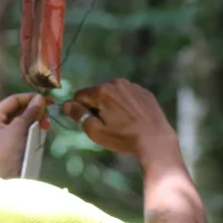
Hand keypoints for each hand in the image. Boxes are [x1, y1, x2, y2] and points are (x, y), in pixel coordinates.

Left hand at [0, 93, 50, 178]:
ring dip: (33, 123)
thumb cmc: (4, 153)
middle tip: (47, 120)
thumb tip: (40, 98)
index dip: (31, 99)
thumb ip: (29, 113)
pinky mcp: (5, 148)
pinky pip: (19, 134)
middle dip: (34, 113)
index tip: (48, 101)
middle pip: (16, 111)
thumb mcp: (18, 130)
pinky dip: (29, 133)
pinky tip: (39, 136)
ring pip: (19, 123)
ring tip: (45, 128)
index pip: (13, 100)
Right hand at [61, 79, 177, 156]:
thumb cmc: (123, 137)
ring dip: (111, 105)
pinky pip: (128, 96)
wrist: (155, 140)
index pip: (79, 96)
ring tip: (121, 123)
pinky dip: (126, 105)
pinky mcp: (145, 92)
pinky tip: (132, 119)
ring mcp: (133, 86)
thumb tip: (66, 104)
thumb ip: (78, 114)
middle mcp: (116, 82)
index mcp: (102, 90)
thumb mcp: (95, 131)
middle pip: (97, 94)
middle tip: (106, 125)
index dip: (79, 110)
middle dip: (96, 107)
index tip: (87, 122)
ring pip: (113, 94)